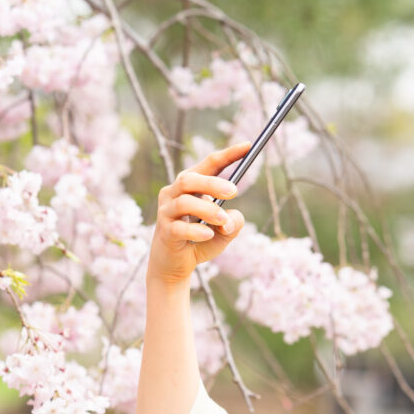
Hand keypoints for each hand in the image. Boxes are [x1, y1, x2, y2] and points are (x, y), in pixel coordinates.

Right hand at [147, 142, 251, 285]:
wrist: (175, 267)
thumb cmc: (199, 242)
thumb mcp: (225, 232)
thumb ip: (234, 222)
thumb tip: (230, 219)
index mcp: (191, 186)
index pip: (209, 164)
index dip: (228, 154)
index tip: (248, 146)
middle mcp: (174, 194)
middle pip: (190, 178)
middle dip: (213, 183)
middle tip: (234, 192)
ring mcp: (167, 212)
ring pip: (185, 201)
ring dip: (208, 210)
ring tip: (223, 221)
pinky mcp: (165, 232)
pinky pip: (179, 228)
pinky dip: (196, 231)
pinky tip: (208, 235)